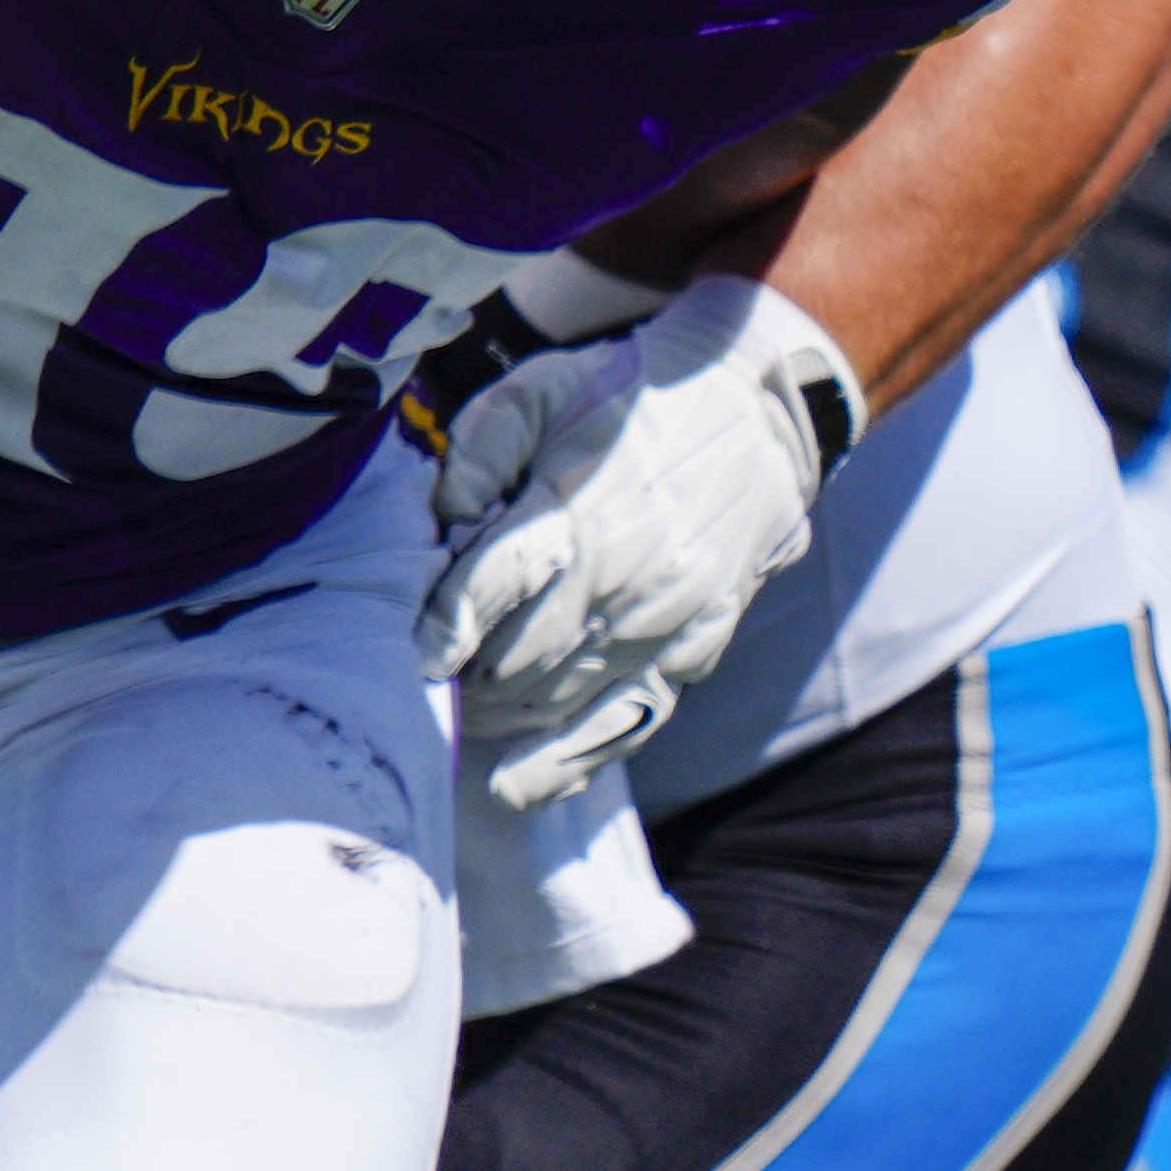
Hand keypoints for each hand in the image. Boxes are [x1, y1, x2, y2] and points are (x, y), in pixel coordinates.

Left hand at [422, 273, 861, 810]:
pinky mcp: (697, 649)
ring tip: (463, 711)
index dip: (440, 627)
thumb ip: (482, 449)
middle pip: (518, 660)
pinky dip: (566, 763)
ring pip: (562, 702)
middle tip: (430, 679)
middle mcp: (625, 578)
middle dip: (463, 678)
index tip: (413, 651)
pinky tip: (516, 781)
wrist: (757, 415)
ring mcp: (666, 622)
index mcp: (579, 509)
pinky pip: (627, 726)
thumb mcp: (543, 390)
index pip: (491, 588)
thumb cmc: (630, 401)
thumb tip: (444, 517)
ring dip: (501, 719)